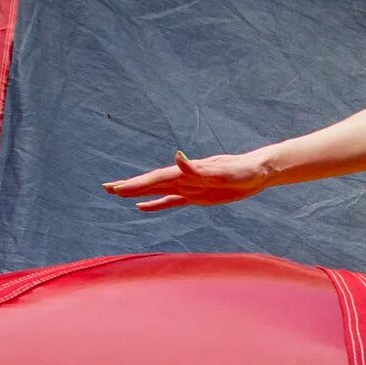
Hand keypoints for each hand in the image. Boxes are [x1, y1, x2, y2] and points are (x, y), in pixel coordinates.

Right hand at [103, 150, 271, 211]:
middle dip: (130, 186)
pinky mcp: (197, 197)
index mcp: (187, 173)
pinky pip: (171, 201)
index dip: (136, 184)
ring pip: (157, 191)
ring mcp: (189, 187)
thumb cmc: (243, 171)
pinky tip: (142, 207)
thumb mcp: (222, 172)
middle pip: (151, 183)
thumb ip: (198, 168)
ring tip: (117, 193)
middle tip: (107, 188)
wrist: (258, 171)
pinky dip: (156, 204)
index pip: (156, 179)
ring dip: (138, 193)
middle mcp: (184, 178)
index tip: (116, 187)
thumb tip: (177, 156)